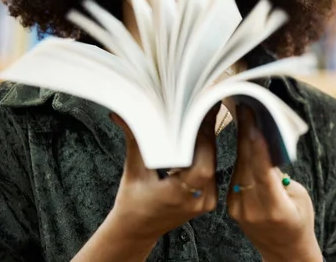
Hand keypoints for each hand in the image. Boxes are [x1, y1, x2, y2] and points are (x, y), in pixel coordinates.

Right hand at [107, 103, 220, 242]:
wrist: (138, 229)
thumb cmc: (132, 202)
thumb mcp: (133, 171)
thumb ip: (135, 141)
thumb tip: (121, 115)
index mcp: (179, 195)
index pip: (201, 160)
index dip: (205, 134)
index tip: (202, 110)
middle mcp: (198, 200)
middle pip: (211, 158)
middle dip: (207, 132)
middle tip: (204, 106)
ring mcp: (206, 201)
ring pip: (214, 162)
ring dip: (208, 140)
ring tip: (204, 116)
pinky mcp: (209, 198)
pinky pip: (212, 170)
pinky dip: (207, 153)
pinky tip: (203, 135)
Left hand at [227, 106, 322, 261]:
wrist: (284, 251)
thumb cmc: (300, 220)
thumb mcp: (300, 196)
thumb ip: (281, 174)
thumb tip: (266, 148)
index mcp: (275, 206)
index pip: (262, 169)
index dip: (257, 143)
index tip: (253, 120)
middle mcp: (252, 208)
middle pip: (246, 163)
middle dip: (246, 133)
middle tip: (246, 107)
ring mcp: (238, 208)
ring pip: (239, 166)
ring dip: (242, 141)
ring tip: (244, 116)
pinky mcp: (232, 206)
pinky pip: (236, 175)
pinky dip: (241, 156)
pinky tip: (243, 139)